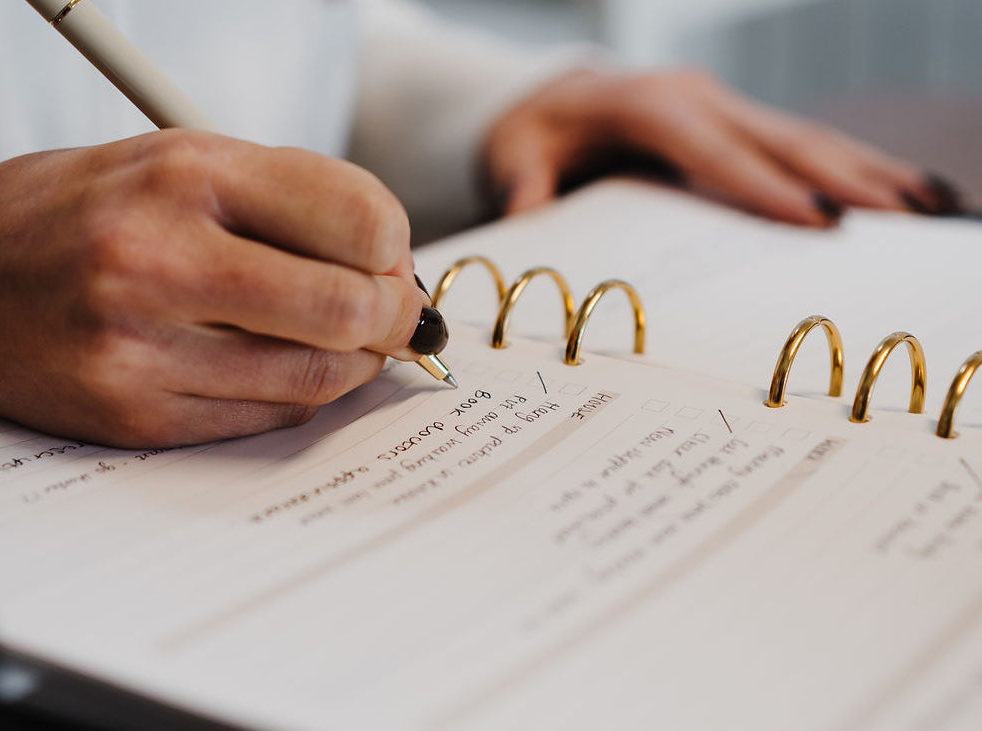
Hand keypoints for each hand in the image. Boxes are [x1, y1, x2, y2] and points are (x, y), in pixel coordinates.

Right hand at [0, 130, 428, 446]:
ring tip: (345, 339)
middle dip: (394, 317)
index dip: (395, 247)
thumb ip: (292, 201)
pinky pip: (270, 417)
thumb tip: (393, 263)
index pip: (356, 216)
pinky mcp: (135, 416)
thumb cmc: (88, 214)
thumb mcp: (182, 164)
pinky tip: (282, 365)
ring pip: (317, 377)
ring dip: (357, 362)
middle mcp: (158, 259)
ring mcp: (141, 348)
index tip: (391, 260)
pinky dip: (301, 393)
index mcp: (185, 174)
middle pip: (347, 308)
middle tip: (394, 316)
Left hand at [484, 68, 962, 225]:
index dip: (764, 186)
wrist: (551, 96)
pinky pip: (800, 143)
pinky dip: (852, 166)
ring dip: (866, 170)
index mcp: (647, 105)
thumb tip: (527, 218)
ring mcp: (722, 105)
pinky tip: (896, 190)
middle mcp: (696, 97)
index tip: (817, 221)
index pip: (711, 149)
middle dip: (844, 179)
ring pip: (805, 136)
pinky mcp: (736, 120)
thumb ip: (523, 188)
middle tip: (902, 219)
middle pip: (778, 138)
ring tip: (925, 206)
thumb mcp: (515, 156)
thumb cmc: (535, 131)